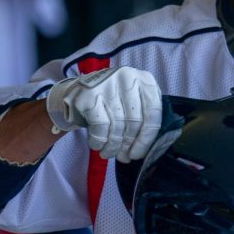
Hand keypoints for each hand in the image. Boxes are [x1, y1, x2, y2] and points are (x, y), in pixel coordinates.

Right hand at [46, 67, 162, 161]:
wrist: (80, 89)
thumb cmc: (114, 100)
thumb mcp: (135, 101)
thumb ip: (143, 119)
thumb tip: (140, 151)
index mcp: (145, 79)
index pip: (153, 112)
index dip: (146, 138)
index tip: (139, 153)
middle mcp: (128, 78)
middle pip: (135, 121)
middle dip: (129, 144)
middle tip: (124, 156)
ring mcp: (107, 84)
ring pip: (117, 126)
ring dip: (113, 146)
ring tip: (109, 153)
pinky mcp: (90, 94)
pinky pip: (100, 126)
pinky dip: (99, 140)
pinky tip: (98, 145)